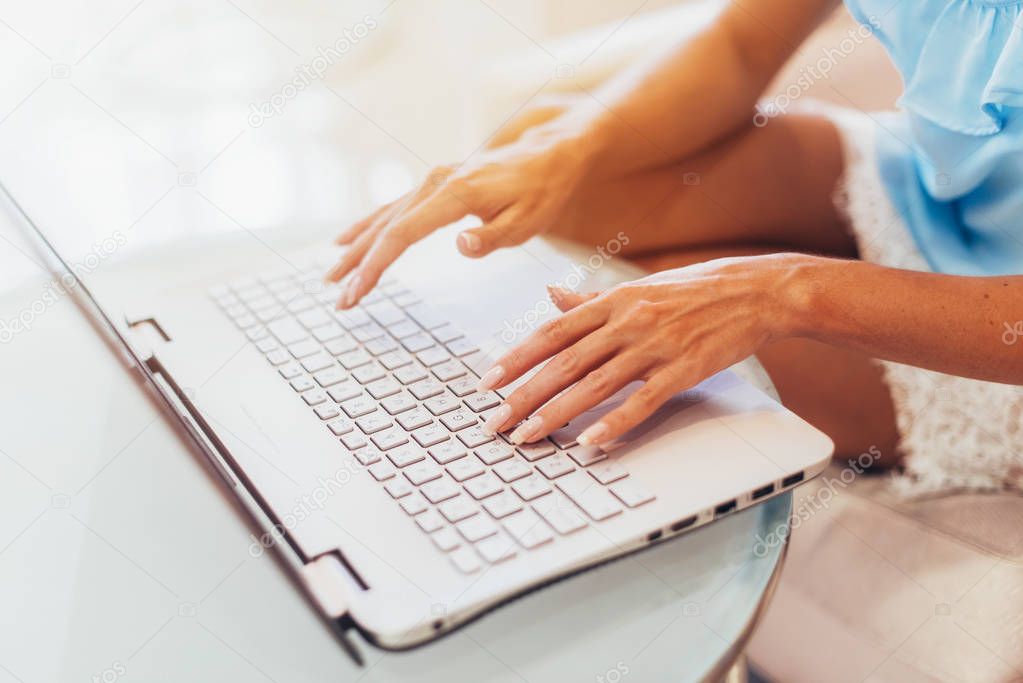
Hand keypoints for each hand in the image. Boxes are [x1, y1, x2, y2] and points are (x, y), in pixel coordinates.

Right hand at [327, 98, 592, 308]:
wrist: (548, 153)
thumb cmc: (540, 192)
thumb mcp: (527, 221)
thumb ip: (492, 237)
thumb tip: (460, 245)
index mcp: (455, 194)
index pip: (403, 234)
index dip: (375, 266)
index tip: (357, 293)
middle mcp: (435, 182)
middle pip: (385, 228)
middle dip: (358, 265)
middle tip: (339, 300)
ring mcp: (431, 180)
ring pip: (384, 217)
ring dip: (356, 248)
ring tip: (330, 276)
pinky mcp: (433, 183)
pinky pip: (392, 207)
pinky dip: (367, 225)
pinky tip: (346, 239)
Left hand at [475, 254, 803, 446]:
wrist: (755, 291)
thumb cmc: (694, 291)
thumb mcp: (637, 287)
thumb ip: (590, 300)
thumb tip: (550, 296)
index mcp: (613, 301)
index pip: (552, 332)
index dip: (517, 358)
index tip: (488, 383)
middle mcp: (628, 321)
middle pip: (564, 362)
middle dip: (524, 395)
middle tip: (495, 422)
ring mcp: (655, 346)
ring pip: (595, 384)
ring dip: (556, 413)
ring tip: (527, 436)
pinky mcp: (684, 369)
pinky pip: (643, 401)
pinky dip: (615, 422)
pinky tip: (590, 443)